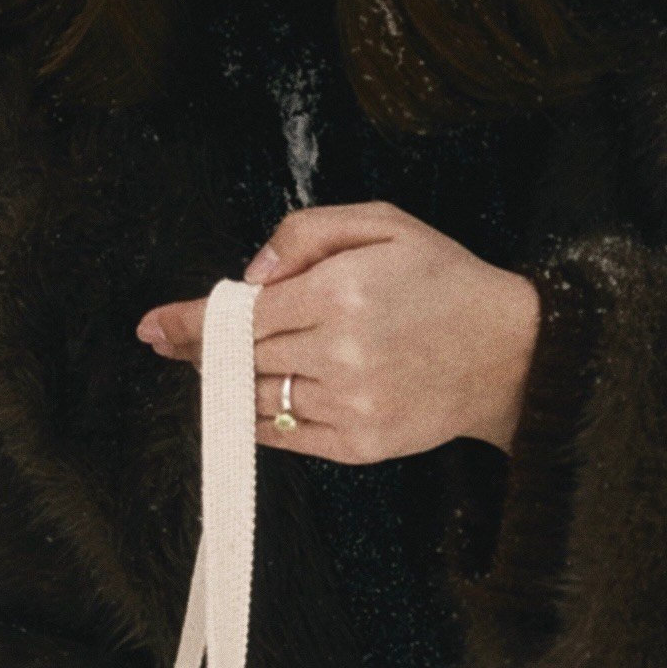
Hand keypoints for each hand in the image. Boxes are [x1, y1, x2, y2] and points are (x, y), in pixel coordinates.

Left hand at [136, 203, 539, 461]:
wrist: (512, 353)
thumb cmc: (444, 280)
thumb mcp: (383, 223)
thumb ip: (305, 233)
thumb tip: (250, 274)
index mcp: (340, 291)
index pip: (238, 312)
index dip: (188, 321)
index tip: (153, 325)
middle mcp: (339, 351)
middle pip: (237, 357)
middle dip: (198, 350)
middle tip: (172, 341)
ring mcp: (348, 403)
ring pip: (255, 396)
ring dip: (227, 382)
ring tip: (217, 365)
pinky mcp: (358, 444)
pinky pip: (283, 434)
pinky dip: (259, 415)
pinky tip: (256, 396)